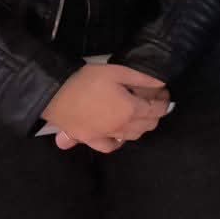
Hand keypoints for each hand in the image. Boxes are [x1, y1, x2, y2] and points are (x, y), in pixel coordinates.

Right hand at [41, 64, 170, 152]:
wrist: (54, 92)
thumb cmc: (86, 79)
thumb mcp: (117, 72)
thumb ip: (142, 79)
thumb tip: (161, 83)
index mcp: (130, 110)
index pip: (156, 110)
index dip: (164, 101)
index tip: (164, 93)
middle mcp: (121, 127)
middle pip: (148, 125)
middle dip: (155, 113)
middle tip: (153, 100)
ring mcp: (105, 136)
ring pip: (133, 137)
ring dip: (141, 126)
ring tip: (140, 114)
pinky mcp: (90, 140)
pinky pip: (110, 146)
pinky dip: (119, 141)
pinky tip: (120, 134)